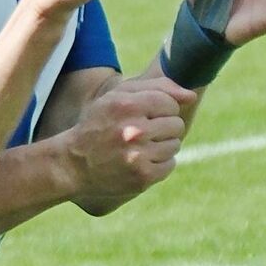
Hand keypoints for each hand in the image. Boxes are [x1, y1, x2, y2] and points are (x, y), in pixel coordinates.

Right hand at [66, 76, 194, 205]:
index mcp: (126, 106)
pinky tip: (140, 161)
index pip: (170, 103)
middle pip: (176, 124)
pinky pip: (170, 164)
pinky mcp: (142, 177)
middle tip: (141, 133)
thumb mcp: (118, 97)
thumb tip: (191, 96)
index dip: (162, 109)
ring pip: (175, 145)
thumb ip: (156, 87)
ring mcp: (137, 156)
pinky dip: (160, 163)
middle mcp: (132, 131)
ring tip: (139, 147)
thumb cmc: (100, 124)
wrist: (74, 164)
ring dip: (162, 145)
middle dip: (163, 127)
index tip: (146, 115)